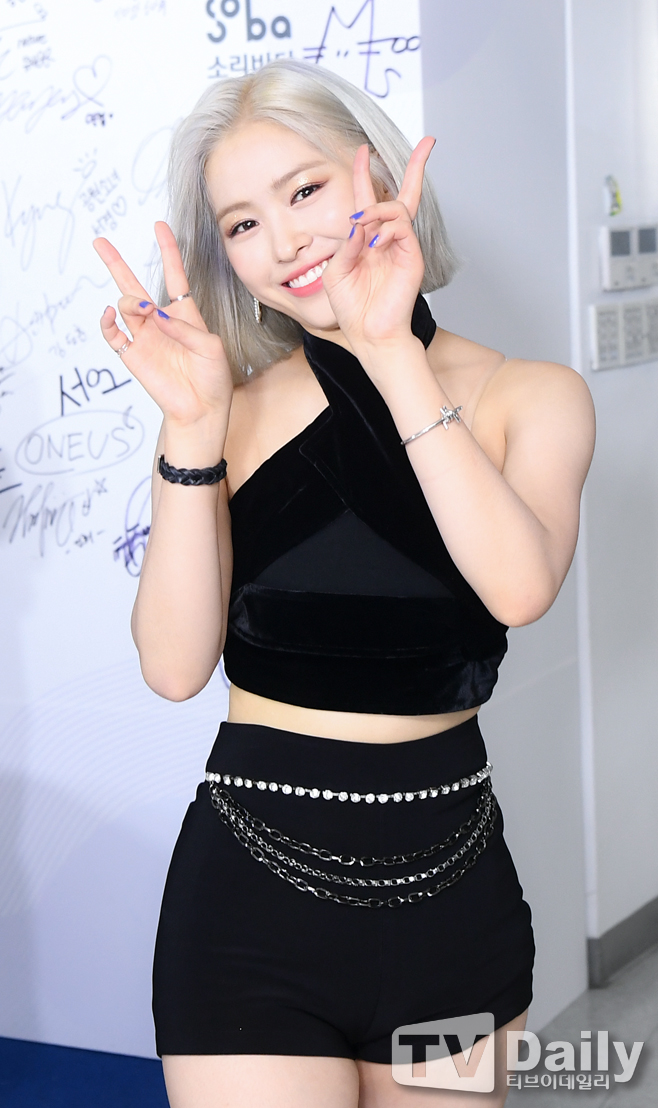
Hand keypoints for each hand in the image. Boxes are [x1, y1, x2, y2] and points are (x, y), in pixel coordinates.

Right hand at [93, 222, 232, 427]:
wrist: (200, 409)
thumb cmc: (212, 378)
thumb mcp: (211, 347)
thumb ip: (185, 328)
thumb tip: (156, 316)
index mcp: (184, 313)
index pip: (174, 275)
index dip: (168, 250)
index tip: (160, 226)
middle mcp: (160, 321)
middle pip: (134, 284)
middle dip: (117, 263)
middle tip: (100, 243)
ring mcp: (144, 336)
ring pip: (125, 305)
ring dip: (131, 301)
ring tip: (143, 309)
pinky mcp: (132, 354)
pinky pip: (112, 333)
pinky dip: (108, 322)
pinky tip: (112, 314)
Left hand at [321, 137, 435, 349]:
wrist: (370, 334)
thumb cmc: (352, 307)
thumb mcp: (336, 272)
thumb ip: (346, 244)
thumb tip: (359, 221)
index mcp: (367, 240)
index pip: (370, 200)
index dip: (365, 174)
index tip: (363, 150)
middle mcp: (388, 239)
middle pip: (405, 194)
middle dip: (416, 166)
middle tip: (428, 143)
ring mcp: (402, 246)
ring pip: (397, 207)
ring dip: (376, 209)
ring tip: (362, 227)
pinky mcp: (412, 256)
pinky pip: (402, 227)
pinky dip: (386, 229)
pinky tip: (374, 245)